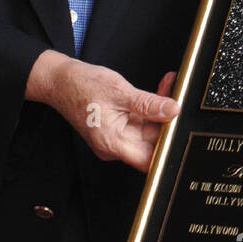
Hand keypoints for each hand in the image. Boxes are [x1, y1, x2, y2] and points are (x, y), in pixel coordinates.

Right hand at [26, 51, 179, 170]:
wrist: (61, 80)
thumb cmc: (82, 86)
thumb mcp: (120, 91)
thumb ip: (149, 104)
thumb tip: (173, 110)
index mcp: (113, 142)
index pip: (148, 161)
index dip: (166, 151)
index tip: (180, 133)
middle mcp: (115, 145)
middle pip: (152, 142)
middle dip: (168, 120)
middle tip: (178, 99)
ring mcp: (116, 136)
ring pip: (149, 128)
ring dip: (161, 109)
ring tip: (170, 87)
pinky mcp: (118, 127)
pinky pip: (141, 120)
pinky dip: (151, 106)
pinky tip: (161, 90)